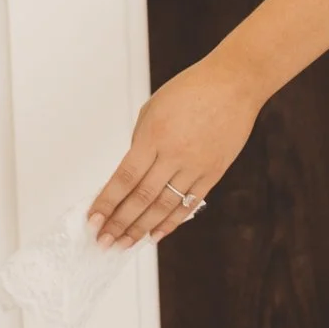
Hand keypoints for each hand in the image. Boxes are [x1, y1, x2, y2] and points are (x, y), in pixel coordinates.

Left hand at [88, 53, 260, 249]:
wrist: (234, 84)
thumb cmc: (191, 89)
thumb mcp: (153, 108)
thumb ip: (141, 141)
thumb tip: (132, 173)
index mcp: (154, 135)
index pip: (124, 178)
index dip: (107, 202)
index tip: (93, 220)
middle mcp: (174, 154)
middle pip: (141, 197)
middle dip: (120, 222)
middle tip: (104, 240)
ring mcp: (196, 166)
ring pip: (164, 205)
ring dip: (142, 228)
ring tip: (125, 244)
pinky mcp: (213, 172)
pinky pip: (189, 203)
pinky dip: (171, 221)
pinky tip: (156, 234)